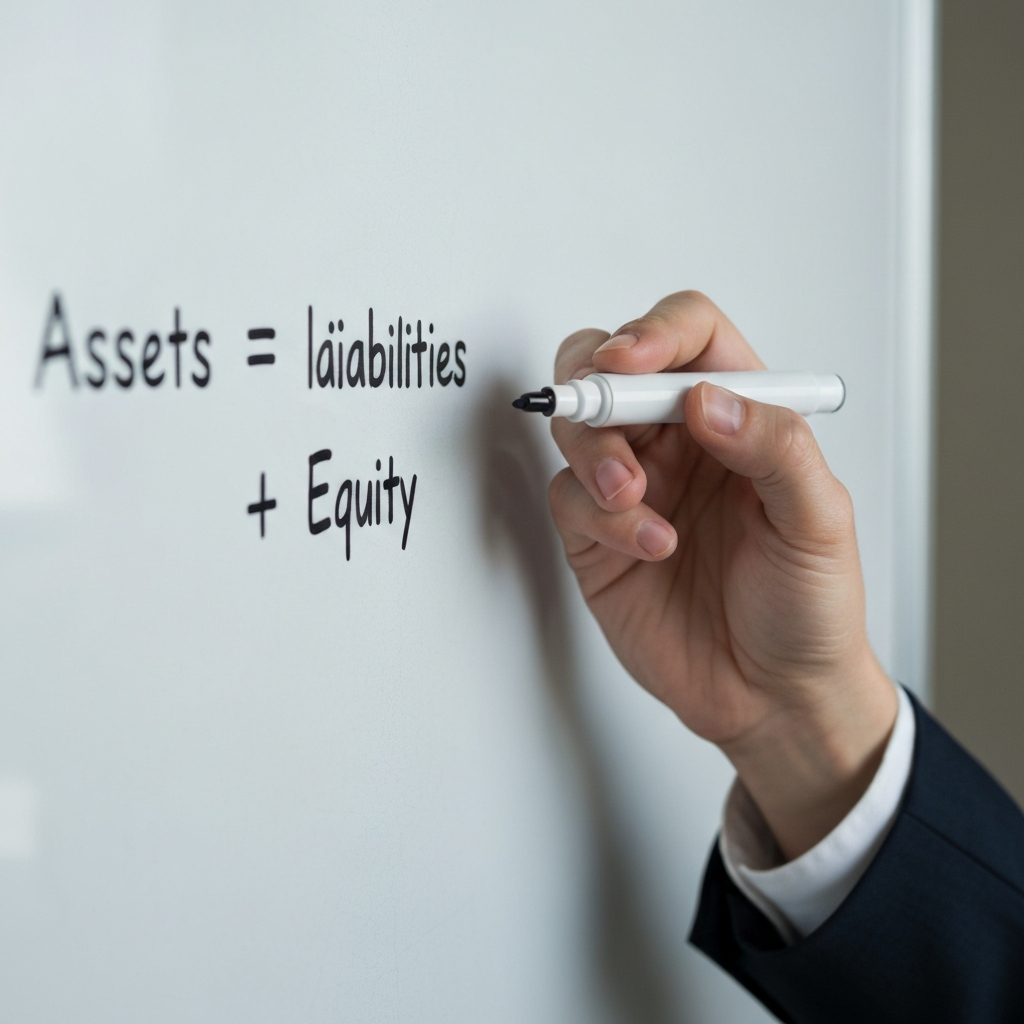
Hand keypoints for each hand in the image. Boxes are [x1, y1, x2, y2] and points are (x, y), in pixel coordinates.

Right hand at [548, 291, 896, 859]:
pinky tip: (648, 546)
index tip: (633, 361)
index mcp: (740, 414)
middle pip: (610, 366)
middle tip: (604, 412)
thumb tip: (708, 398)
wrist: (772, 696)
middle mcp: (680, 440)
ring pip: (578, 428)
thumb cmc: (808, 605)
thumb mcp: (818, 521)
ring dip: (595, 453)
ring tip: (633, 499)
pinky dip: (598, 517)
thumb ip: (774, 446)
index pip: (688, 336)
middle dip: (596, 384)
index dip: (654, 333)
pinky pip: (569, 499)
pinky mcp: (596, 536)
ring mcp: (634, 485)